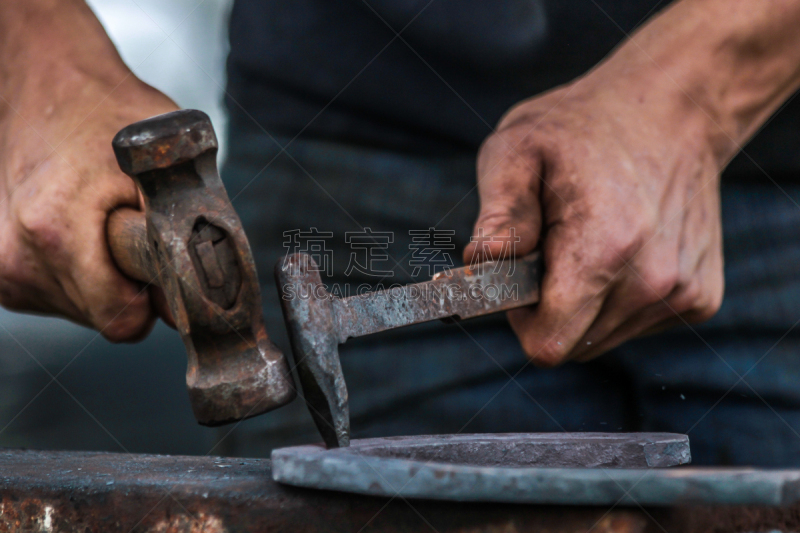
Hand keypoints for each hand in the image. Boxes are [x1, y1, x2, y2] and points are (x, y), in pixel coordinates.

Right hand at [0, 65, 177, 340]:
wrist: (46, 86)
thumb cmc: (108, 115)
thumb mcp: (166, 165)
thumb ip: (181, 238)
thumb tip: (187, 303)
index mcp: (56, 230)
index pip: (119, 319)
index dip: (152, 299)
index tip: (159, 268)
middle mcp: (17, 253)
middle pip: (101, 316)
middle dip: (127, 284)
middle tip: (130, 231)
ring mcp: (0, 262)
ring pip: (80, 309)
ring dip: (103, 278)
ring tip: (101, 223)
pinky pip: (57, 296)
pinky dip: (78, 274)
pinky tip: (79, 231)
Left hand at [464, 71, 724, 365]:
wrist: (672, 109)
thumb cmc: (583, 129)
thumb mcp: (518, 150)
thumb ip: (499, 214)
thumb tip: (480, 265)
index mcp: (602, 251)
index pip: (547, 343)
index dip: (522, 318)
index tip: (522, 277)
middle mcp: (652, 281)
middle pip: (573, 344)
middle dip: (552, 308)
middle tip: (555, 248)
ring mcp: (683, 292)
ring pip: (603, 338)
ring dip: (586, 303)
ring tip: (592, 240)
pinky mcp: (701, 297)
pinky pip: (636, 324)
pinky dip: (620, 298)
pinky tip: (625, 247)